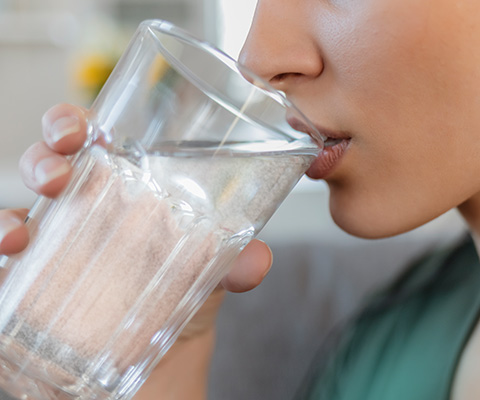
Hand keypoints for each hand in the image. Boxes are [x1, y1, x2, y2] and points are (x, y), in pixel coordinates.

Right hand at [0, 103, 272, 397]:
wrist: (165, 341)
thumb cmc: (184, 282)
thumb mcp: (213, 265)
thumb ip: (236, 260)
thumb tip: (255, 262)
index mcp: (126, 183)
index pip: (93, 137)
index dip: (74, 124)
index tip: (80, 132)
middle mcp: (87, 203)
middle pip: (50, 162)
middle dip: (43, 158)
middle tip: (56, 174)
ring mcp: (58, 238)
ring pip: (21, 208)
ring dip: (10, 216)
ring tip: (20, 232)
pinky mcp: (38, 275)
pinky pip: (8, 259)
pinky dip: (2, 254)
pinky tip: (11, 258)